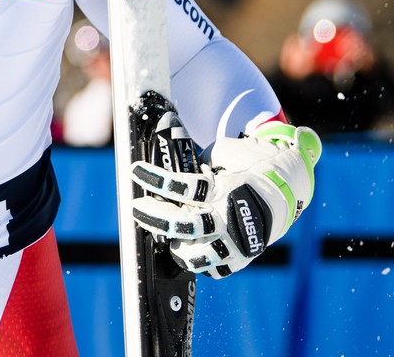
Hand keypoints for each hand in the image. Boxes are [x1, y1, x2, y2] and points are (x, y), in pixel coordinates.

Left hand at [131, 122, 320, 278]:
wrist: (288, 186)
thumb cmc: (248, 165)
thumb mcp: (222, 154)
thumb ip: (195, 160)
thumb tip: (164, 154)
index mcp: (225, 188)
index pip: (183, 187)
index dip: (156, 179)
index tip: (135, 170)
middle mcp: (230, 217)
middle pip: (186, 225)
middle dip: (157, 218)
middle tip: (137, 208)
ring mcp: (237, 240)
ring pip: (200, 255)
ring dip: (178, 248)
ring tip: (166, 239)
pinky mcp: (243, 256)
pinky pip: (216, 268)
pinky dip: (199, 261)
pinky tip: (188, 249)